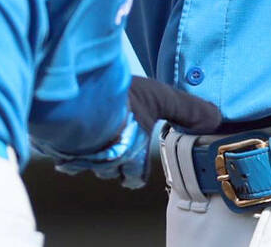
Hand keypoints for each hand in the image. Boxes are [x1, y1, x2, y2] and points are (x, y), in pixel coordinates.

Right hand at [33, 78, 219, 189]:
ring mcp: (78, 155)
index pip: (135, 176)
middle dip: (114, 158)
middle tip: (117, 141)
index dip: (137, 168)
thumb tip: (216, 119)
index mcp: (129, 155)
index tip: (137, 161)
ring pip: (88, 160)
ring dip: (92, 148)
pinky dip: (69, 141)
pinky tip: (74, 127)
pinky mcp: (55, 144)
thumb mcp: (158, 98)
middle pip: (111, 170)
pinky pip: (63, 149)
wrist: (71, 94)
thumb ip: (187, 109)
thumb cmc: (117, 98)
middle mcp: (104, 161)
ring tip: (96, 130)